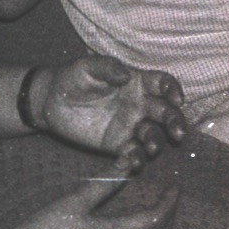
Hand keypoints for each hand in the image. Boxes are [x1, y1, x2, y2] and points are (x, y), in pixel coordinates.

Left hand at [35, 57, 187, 171]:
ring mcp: (129, 126)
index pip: (162, 84)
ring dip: (156, 142)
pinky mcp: (117, 144)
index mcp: (136, 82)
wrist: (50, 102)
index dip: (173, 90)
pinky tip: (133, 161)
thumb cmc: (72, 78)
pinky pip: (132, 152)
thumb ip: (108, 68)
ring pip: (152, 135)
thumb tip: (126, 75)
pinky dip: (136, 158)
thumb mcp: (87, 67)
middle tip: (178, 133)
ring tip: (151, 148)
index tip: (176, 100)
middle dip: (175, 122)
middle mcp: (139, 105)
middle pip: (165, 112)